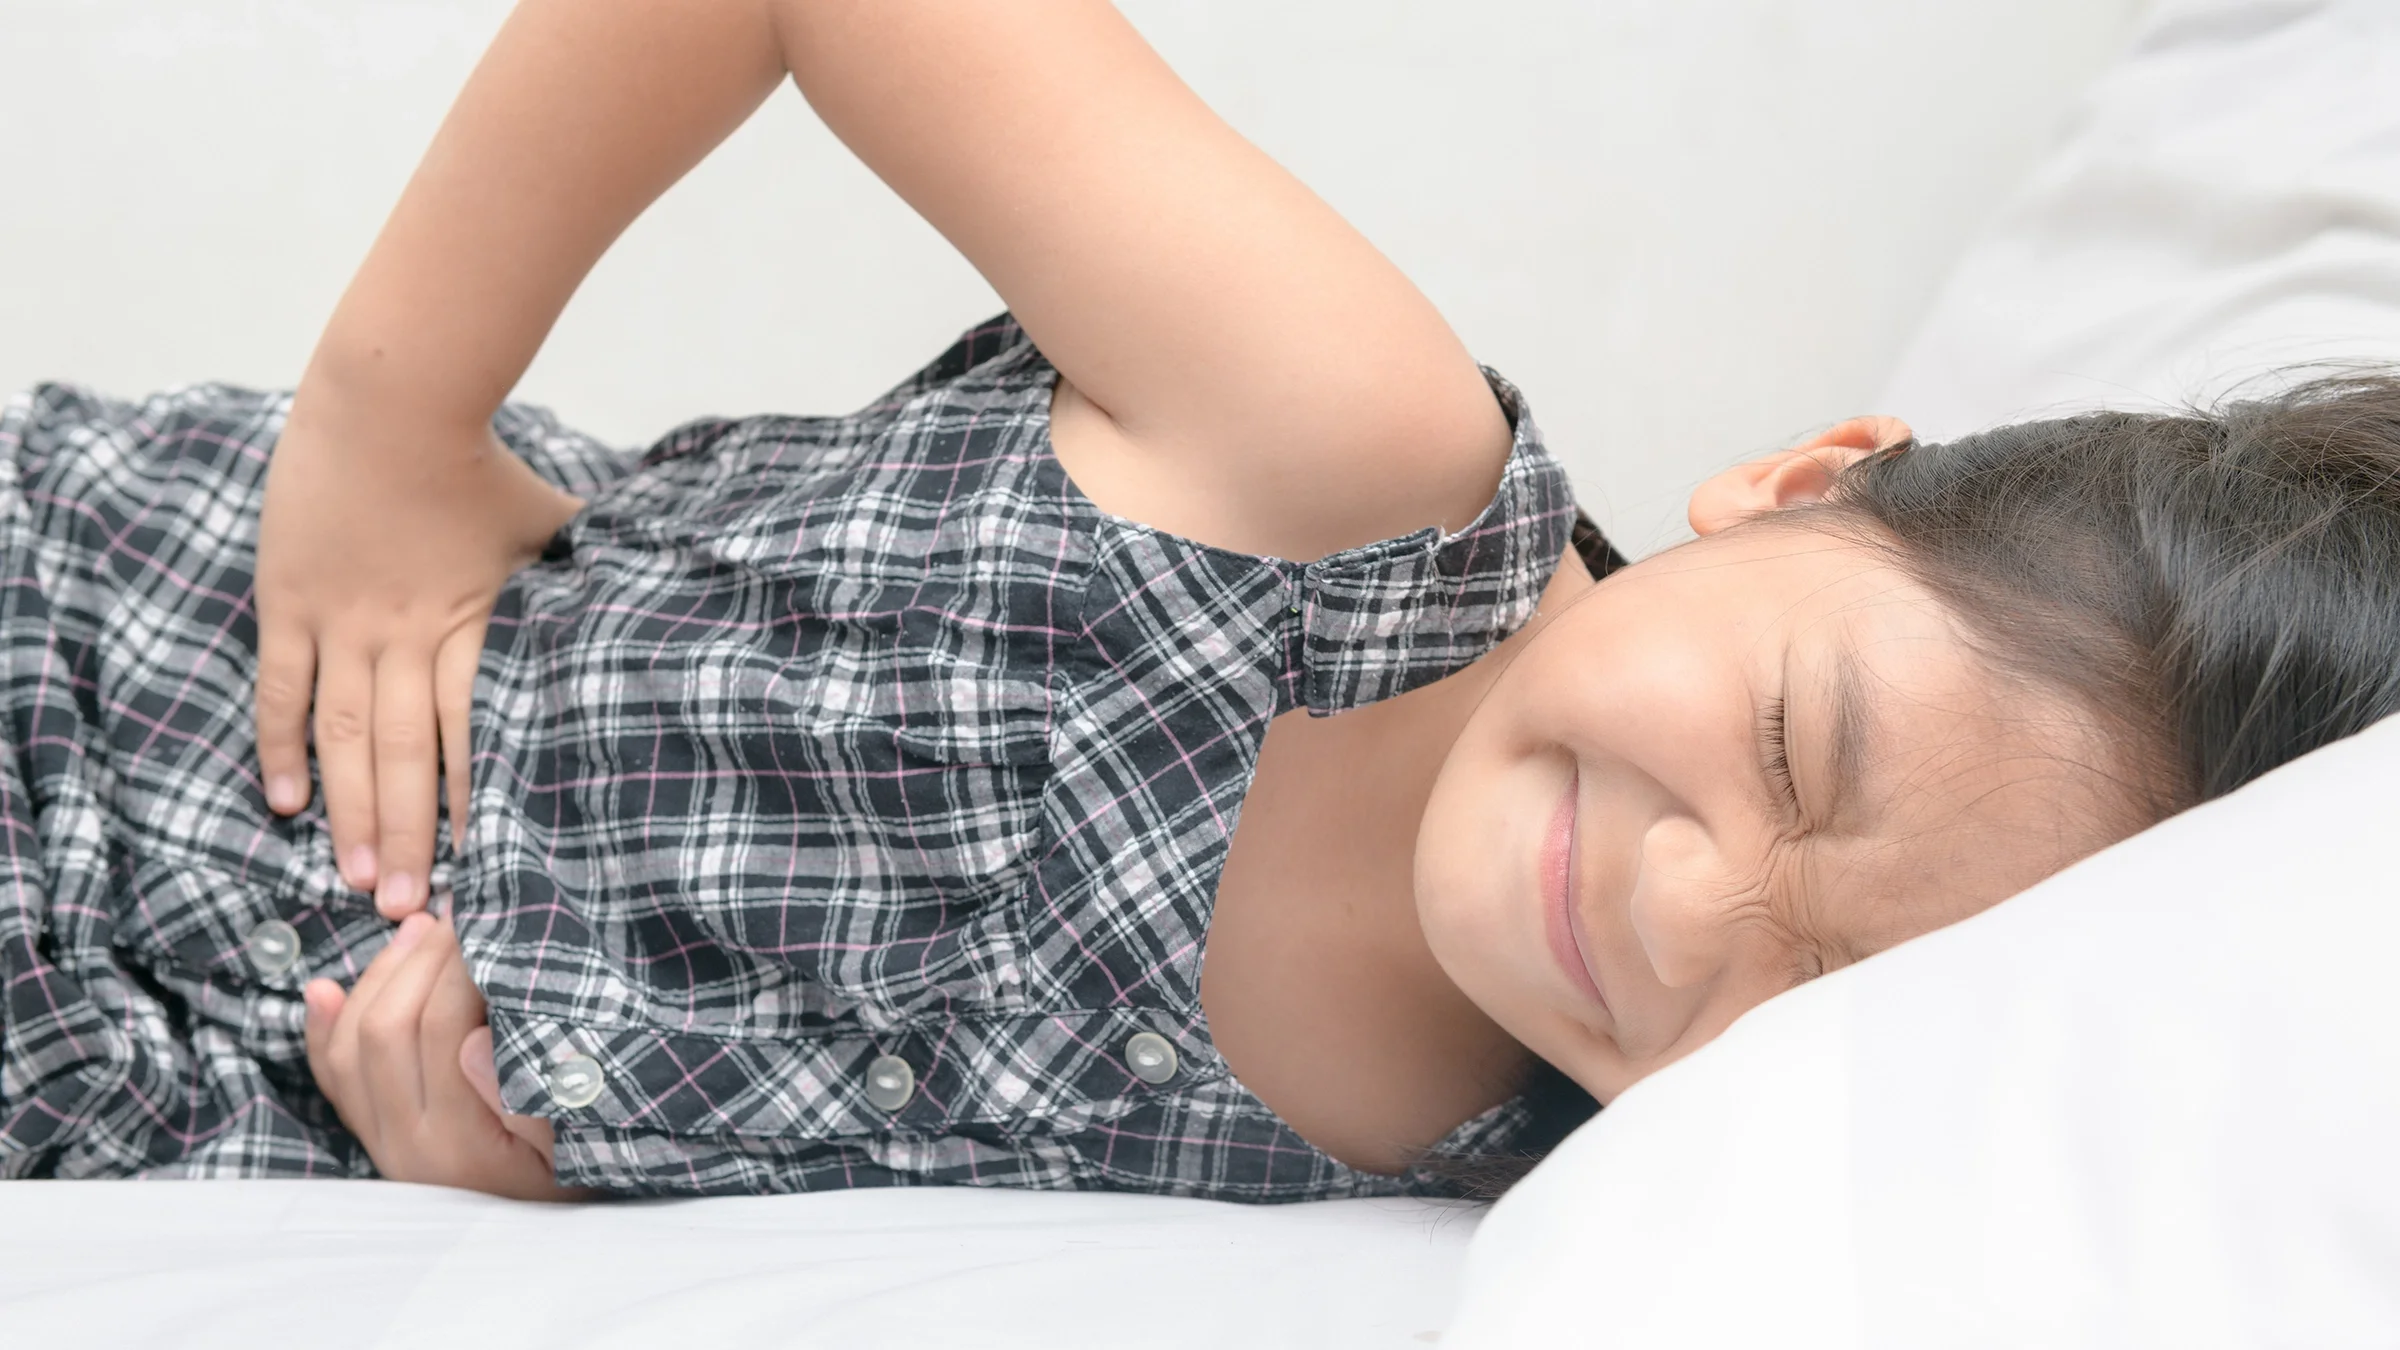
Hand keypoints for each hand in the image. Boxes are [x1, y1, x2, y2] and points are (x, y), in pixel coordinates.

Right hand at [256, 380, 582, 917]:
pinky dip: (281, 748)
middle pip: (404, 753)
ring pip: (341, 737)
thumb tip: (657, 573)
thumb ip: (589, 562)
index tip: (481, 859)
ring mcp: (340, 621)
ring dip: (349, 810)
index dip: (471, 799)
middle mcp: (403, 635)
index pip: (470, 731)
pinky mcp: (289, 601)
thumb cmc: (480, 461)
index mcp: (470, 625)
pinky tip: (285, 803)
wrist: (394, 397)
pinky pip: (281, 690)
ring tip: (356, 876)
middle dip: (408, 834)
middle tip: (408, 906)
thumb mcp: (548, 519)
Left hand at [304, 911, 587, 1200]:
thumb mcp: (578, 1144)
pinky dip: (323, 1028)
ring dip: (379, 977)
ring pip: (350, 1046)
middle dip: (418, 959)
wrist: (550, 1239)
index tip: (490, 924)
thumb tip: (470, 1041)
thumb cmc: (582, 1176)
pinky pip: (332, 1080)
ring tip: (418, 930)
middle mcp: (408, 1147)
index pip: (440, 1029)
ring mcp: (384, 1145)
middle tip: (457, 915)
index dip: (458, 965)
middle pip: (385, 1029)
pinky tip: (328, 988)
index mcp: (462, 1144)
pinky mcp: (375, 1140)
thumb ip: (534, 1098)